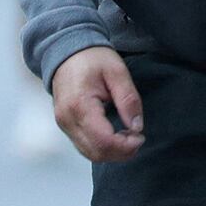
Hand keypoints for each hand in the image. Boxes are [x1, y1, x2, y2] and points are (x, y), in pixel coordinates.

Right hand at [50, 46, 145, 162]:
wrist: (67, 51)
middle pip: (95, 153)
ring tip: (128, 137)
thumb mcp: (117, 72)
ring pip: (89, 153)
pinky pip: (83, 146)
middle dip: (120, 152)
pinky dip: (101, 147)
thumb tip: (137, 127)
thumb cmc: (92, 58)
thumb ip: (128, 99)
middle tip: (137, 139)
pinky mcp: (65, 125)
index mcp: (80, 106)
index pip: (103, 141)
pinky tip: (115, 136)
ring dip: (111, 152)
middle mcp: (68, 120)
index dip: (125, 146)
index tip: (141, 136)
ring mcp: (64, 125)